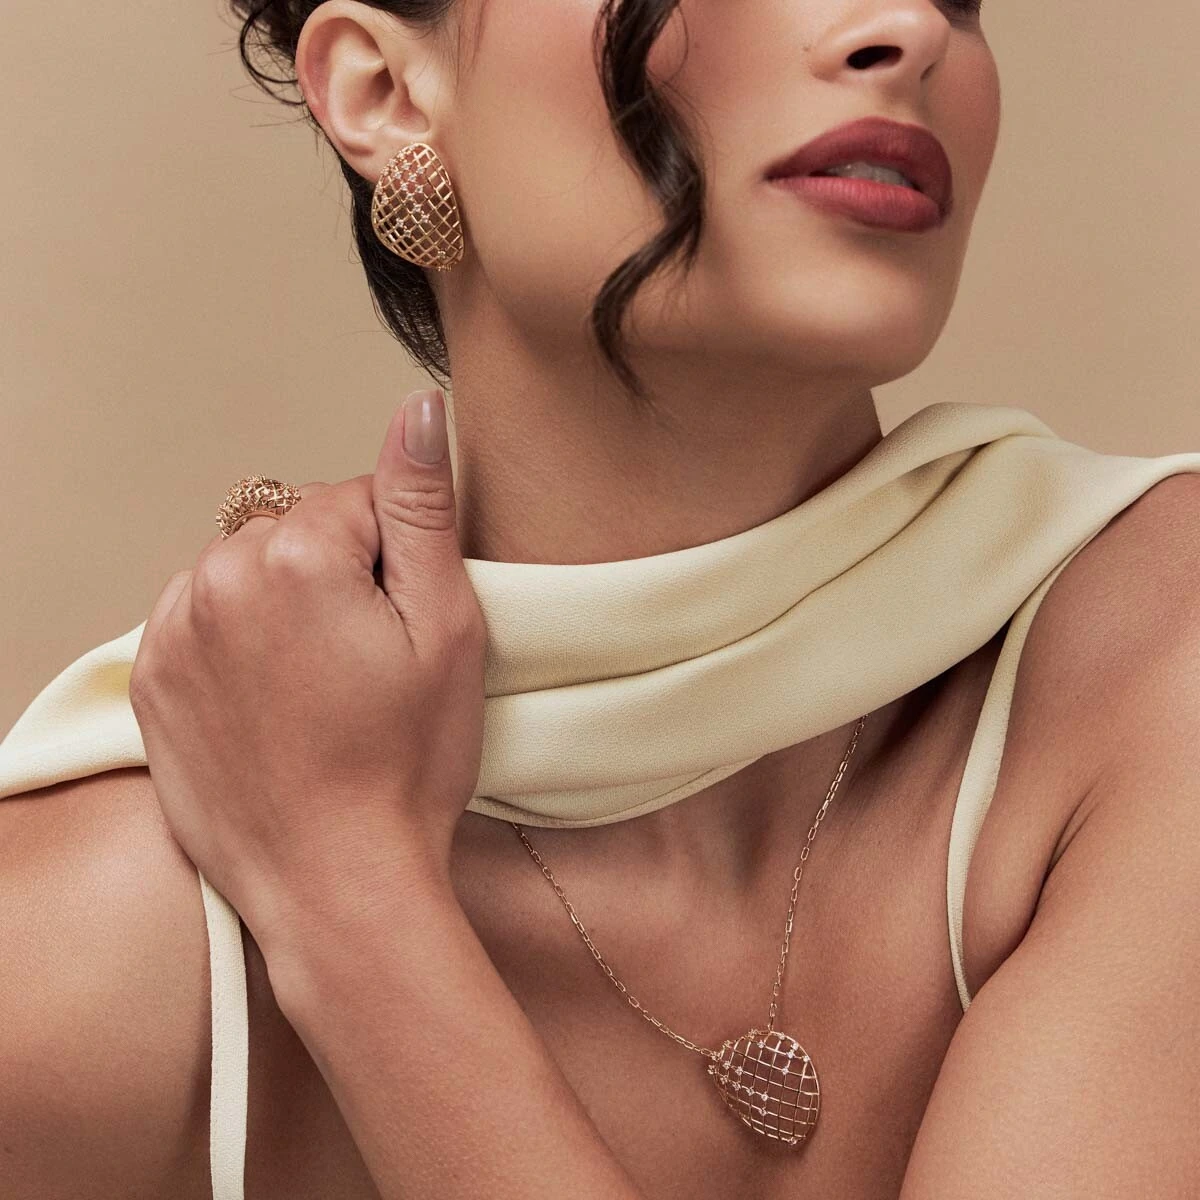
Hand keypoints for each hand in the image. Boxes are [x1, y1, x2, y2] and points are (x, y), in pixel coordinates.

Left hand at [128, 388, 485, 953]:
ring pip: (247, 570)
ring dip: (285, 601)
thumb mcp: (447, 627)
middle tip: (371, 661)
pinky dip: (239, 639)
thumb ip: (421, 506)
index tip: (407, 626)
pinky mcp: (150, 679)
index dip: (400, 559)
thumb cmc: (405, 763)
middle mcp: (212, 578)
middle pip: (296, 530)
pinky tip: (278, 698)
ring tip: (323, 685)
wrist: (335, 882)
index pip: (360, 500)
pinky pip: (202, 619)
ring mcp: (170, 631)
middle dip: (338, 571)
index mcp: (291, 555)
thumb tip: (417, 408)